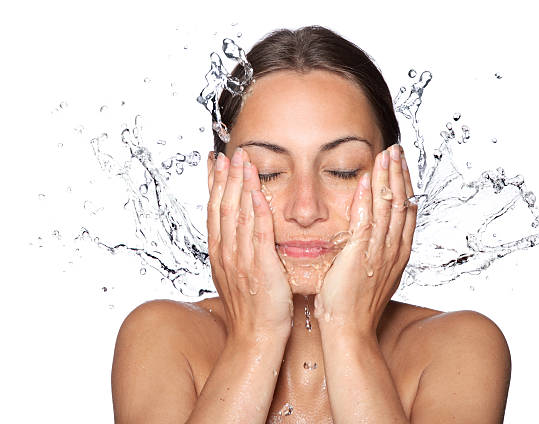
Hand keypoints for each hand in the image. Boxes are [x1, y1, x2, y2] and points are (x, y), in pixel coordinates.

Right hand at [207, 148, 293, 339]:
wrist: (255, 337)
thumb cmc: (250, 309)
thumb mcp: (235, 275)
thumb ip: (235, 251)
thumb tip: (236, 233)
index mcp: (220, 253)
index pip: (214, 211)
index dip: (214, 184)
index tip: (214, 163)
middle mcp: (226, 253)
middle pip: (223, 207)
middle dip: (226, 178)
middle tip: (229, 153)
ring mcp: (242, 259)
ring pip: (239, 214)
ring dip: (240, 186)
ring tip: (243, 161)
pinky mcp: (261, 266)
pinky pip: (259, 233)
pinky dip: (258, 210)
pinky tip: (259, 191)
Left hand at [313, 144, 416, 334]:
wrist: (349, 330)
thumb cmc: (354, 305)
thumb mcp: (372, 274)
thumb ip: (375, 252)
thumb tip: (372, 237)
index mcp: (397, 253)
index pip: (406, 211)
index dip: (405, 185)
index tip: (400, 165)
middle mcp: (394, 249)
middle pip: (402, 203)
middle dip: (400, 174)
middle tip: (396, 150)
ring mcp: (380, 252)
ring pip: (389, 207)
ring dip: (388, 178)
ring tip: (387, 155)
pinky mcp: (361, 255)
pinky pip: (367, 220)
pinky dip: (369, 198)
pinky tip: (368, 179)